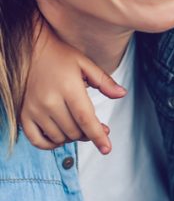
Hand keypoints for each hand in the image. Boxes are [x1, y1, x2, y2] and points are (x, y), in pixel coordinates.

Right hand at [20, 21, 126, 154]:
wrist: (31, 51)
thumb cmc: (62, 57)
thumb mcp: (86, 64)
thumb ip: (104, 81)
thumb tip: (122, 94)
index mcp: (69, 88)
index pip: (85, 119)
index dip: (98, 136)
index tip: (107, 149)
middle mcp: (49, 102)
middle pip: (74, 130)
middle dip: (89, 134)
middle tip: (99, 127)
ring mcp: (34, 110)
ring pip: (59, 137)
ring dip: (73, 137)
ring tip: (80, 126)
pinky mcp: (23, 115)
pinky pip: (37, 140)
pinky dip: (51, 144)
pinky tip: (61, 136)